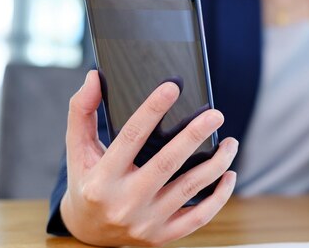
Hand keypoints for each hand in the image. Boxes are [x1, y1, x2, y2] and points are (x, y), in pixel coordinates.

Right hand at [60, 70, 237, 246]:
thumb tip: (94, 76)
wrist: (88, 232)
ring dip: (216, 164)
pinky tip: (229, 174)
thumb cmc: (87, 180)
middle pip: (167, 163)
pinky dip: (219, 197)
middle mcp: (123, 203)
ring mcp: (145, 222)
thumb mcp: (77, 148)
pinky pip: (198, 217)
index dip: (152, 109)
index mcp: (101, 179)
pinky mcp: (161, 236)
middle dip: (194, 135)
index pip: (131, 137)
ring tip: (231, 142)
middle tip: (215, 114)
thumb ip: (81, 110)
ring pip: (189, 189)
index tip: (173, 87)